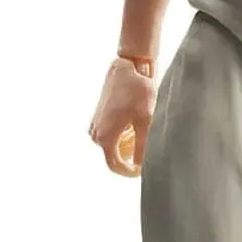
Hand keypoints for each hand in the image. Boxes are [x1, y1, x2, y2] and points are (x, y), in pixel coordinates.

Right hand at [88, 58, 156, 177]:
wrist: (123, 69)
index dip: (130, 172)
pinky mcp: (97, 120)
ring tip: (140, 125)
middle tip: (147, 139)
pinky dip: (123, 134)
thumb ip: (143, 146)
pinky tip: (132, 120)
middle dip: (132, 154)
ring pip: (114, 146)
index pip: (116, 166)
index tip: (145, 169)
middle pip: (116, 156)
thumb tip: (142, 166)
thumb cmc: (137, 92)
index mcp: (106, 137)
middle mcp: (96, 135)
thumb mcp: (146, 120)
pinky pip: (111, 136)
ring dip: (128, 143)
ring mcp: (95, 127)